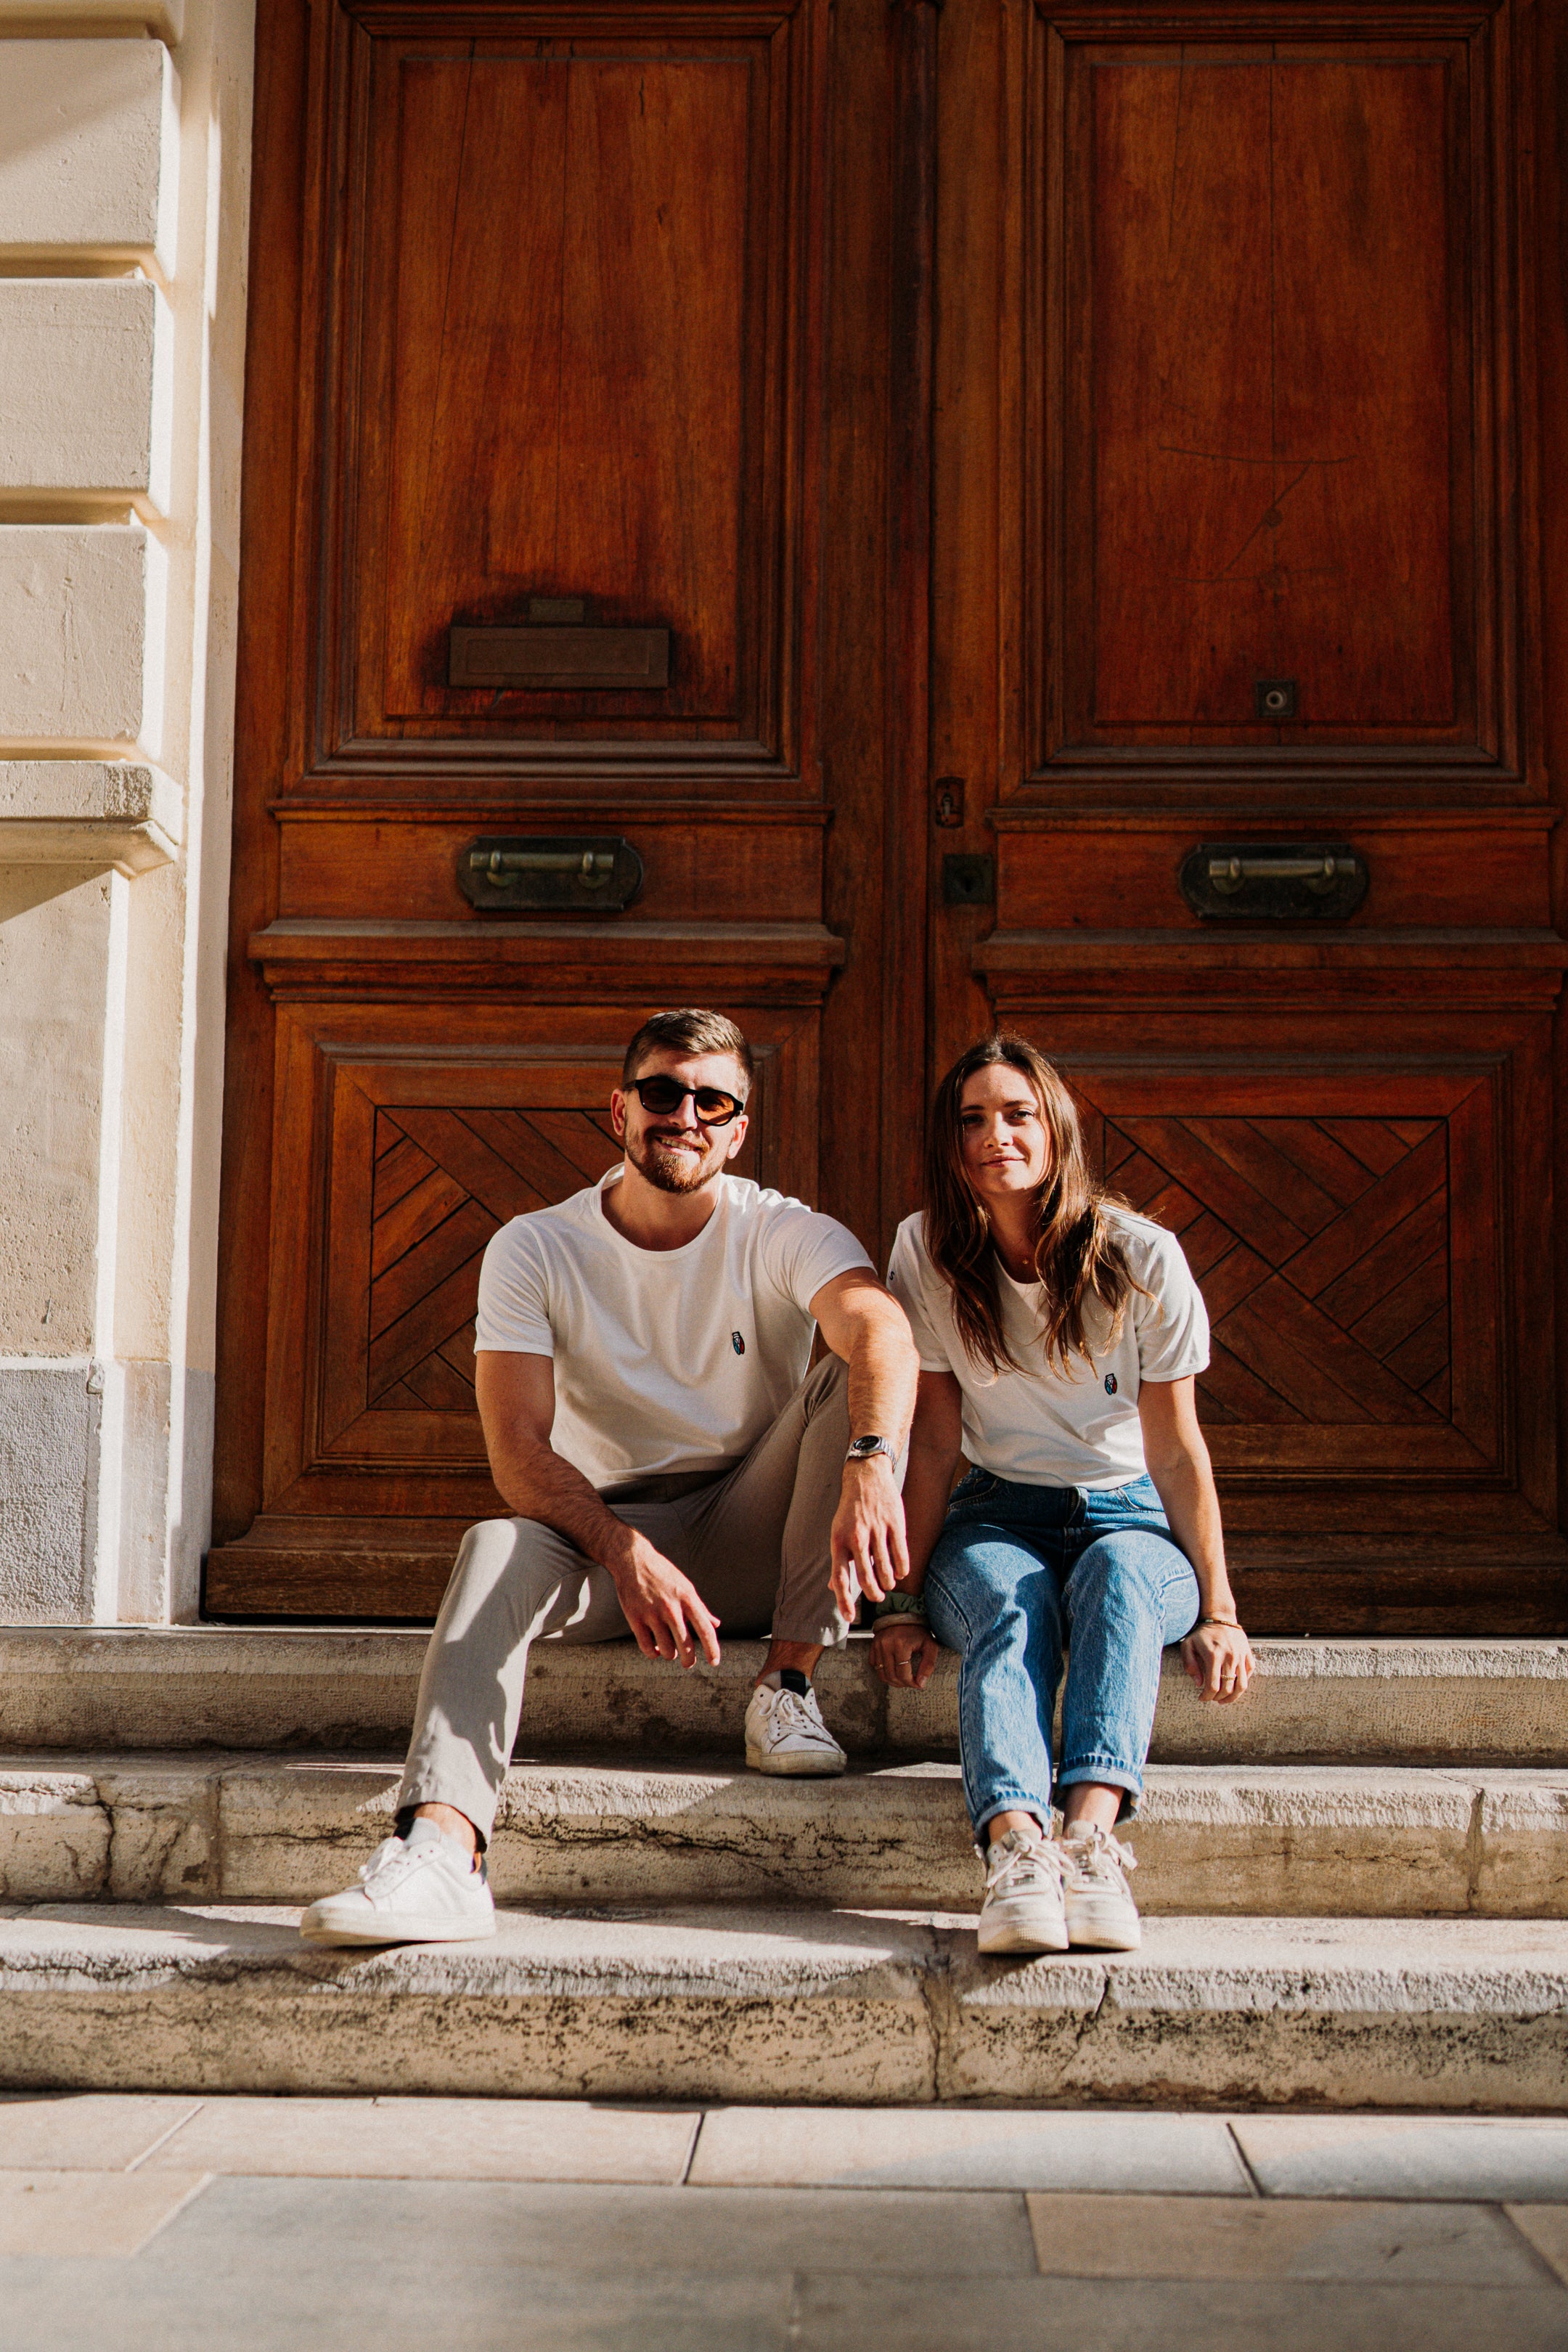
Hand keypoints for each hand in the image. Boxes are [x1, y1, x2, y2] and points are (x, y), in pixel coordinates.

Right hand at [606, 1530, 720, 1667]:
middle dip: (689, 1660)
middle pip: (686, 1645)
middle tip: (689, 1663)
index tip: (714, 1662)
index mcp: (687, 1598)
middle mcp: (671, 1607)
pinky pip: (647, 1647)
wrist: (632, 1559)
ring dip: (670, 1655)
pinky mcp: (635, 1618)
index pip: (705, 1629)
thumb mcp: (685, 1586)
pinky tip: (656, 1650)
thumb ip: (700, 1608)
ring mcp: (652, 1613)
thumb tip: (716, 1624)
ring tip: (670, 1651)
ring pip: (667, 1650)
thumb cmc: (663, 1573)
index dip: (712, 1649)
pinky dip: (653, 1653)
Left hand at [830, 1458, 908, 1618]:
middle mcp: (857, 1537)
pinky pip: (901, 1557)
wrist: (866, 1477)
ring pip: (885, 1570)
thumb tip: (833, 1587)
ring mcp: (877, 1530)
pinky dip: (901, 1570)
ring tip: (888, 1584)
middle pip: (866, 1578)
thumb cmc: (851, 1511)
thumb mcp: (838, 1533)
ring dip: (888, 1583)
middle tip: (878, 1597)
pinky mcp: (895, 1524)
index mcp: (839, 1541)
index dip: (844, 1600)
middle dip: (874, 1594)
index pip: (840, 1577)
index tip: (849, 1618)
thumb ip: (840, 1561)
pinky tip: (900, 1572)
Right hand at [871, 1617, 941, 1688]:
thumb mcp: (930, 1646)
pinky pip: (874, 1666)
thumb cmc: (919, 1632)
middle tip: (911, 1682)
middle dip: (903, 1684)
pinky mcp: (873, 1645)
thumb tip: (920, 1684)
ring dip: (892, 1681)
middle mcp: (886, 1645)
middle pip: (891, 1676)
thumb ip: (928, 1665)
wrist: (904, 1615)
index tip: (918, 1684)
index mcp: (901, 1645)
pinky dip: (883, 1672)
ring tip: (903, 1680)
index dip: (911, 1683)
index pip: (903, 1674)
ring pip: (881, 1674)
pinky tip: (893, 1670)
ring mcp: (877, 1645)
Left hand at [1181, 1618, 1254, 1703]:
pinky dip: (1242, 1683)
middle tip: (1212, 1698)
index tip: (1201, 1698)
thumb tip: (1199, 1684)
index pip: (1213, 1686)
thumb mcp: (1188, 1645)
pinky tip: (1233, 1685)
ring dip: (1233, 1697)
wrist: (1220, 1617)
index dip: (1207, 1696)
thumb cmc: (1201, 1633)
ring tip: (1224, 1699)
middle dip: (1218, 1698)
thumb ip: (1189, 1665)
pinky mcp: (1248, 1654)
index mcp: (1213, 1656)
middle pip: (1227, 1688)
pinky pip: (1249, 1674)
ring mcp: (1241, 1656)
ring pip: (1242, 1686)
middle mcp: (1229, 1658)